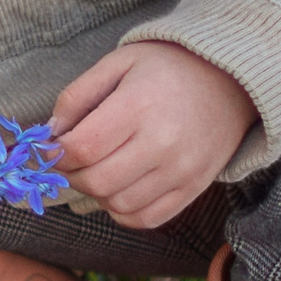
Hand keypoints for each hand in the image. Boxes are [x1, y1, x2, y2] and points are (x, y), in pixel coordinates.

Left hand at [48, 45, 254, 232]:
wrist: (231, 80)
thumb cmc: (168, 67)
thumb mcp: (119, 62)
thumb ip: (77, 96)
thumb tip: (50, 134)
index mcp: (139, 106)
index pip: (81, 148)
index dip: (56, 153)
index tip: (53, 147)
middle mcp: (162, 143)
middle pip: (96, 181)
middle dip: (72, 174)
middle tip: (72, 160)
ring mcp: (181, 170)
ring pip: (118, 204)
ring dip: (96, 193)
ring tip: (98, 170)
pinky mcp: (193, 188)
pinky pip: (146, 218)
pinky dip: (123, 211)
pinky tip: (119, 188)